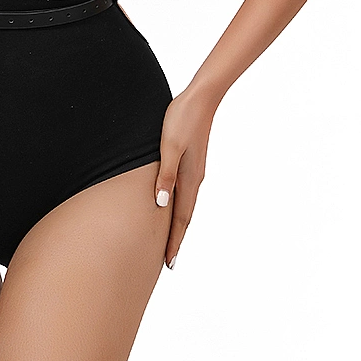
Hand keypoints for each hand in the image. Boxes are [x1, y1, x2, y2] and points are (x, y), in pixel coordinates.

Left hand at [154, 88, 216, 268]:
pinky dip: (178, 205)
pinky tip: (172, 203)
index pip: (180, 218)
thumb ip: (165, 175)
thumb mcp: (168, 147)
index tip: (168, 263)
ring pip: (184, 204)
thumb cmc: (181, 119)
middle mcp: (194, 178)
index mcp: (189, 178)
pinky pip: (184, 191)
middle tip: (168, 260)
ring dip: (177, 223)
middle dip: (176, 238)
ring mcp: (194, 170)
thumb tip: (160, 205)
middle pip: (184, 216)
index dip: (174, 241)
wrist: (201, 98)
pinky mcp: (191, 160)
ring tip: (169, 238)